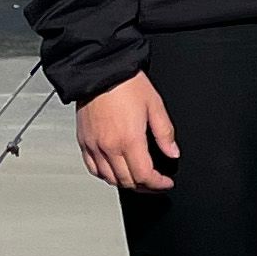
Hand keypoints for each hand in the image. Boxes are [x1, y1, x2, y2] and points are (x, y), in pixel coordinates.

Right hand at [75, 70, 177, 190]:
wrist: (100, 69)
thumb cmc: (126, 82)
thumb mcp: (154, 104)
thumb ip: (165, 132)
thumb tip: (173, 152)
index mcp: (129, 139)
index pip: (144, 175)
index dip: (158, 184)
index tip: (165, 183)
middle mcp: (109, 147)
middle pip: (127, 181)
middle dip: (144, 186)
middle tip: (154, 182)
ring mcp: (94, 146)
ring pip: (109, 179)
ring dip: (125, 182)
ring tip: (136, 178)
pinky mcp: (83, 141)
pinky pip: (92, 168)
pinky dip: (105, 175)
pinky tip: (114, 170)